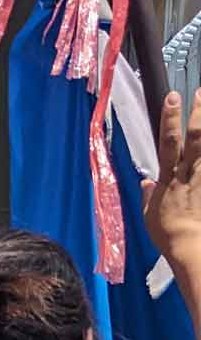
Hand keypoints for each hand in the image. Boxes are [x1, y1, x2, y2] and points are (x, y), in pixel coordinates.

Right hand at [145, 87, 200, 325]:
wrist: (190, 246)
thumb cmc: (167, 234)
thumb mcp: (149, 216)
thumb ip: (147, 196)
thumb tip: (145, 182)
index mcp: (168, 178)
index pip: (168, 143)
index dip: (170, 119)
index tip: (173, 97)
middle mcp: (187, 173)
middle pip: (193, 138)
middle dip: (196, 114)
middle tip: (200, 92)